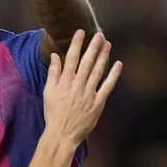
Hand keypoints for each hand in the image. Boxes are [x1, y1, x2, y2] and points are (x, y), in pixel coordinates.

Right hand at [42, 30, 121, 146]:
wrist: (62, 133)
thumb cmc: (53, 113)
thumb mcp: (48, 92)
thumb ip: (53, 73)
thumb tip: (55, 56)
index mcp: (64, 82)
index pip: (71, 58)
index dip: (76, 44)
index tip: (80, 32)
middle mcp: (77, 85)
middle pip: (87, 62)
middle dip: (93, 47)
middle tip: (99, 34)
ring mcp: (89, 94)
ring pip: (98, 71)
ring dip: (103, 56)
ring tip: (107, 44)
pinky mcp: (98, 103)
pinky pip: (107, 86)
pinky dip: (113, 75)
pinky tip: (118, 64)